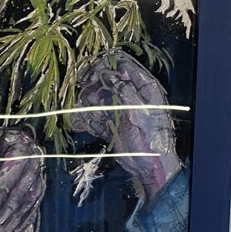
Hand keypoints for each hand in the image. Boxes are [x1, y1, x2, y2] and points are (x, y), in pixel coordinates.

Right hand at [69, 51, 181, 200]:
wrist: (151, 166)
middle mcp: (131, 95)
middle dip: (93, 83)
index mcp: (144, 88)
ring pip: (99, 96)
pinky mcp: (113, 124)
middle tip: (82, 89)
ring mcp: (121, 109)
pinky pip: (96, 116)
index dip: (107, 65)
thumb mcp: (141, 112)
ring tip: (79, 106)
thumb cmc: (152, 138)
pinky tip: (78, 121)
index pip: (124, 64)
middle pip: (108, 79)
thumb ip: (126, 92)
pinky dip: (87, 118)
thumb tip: (112, 77)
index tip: (92, 73)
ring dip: (87, 100)